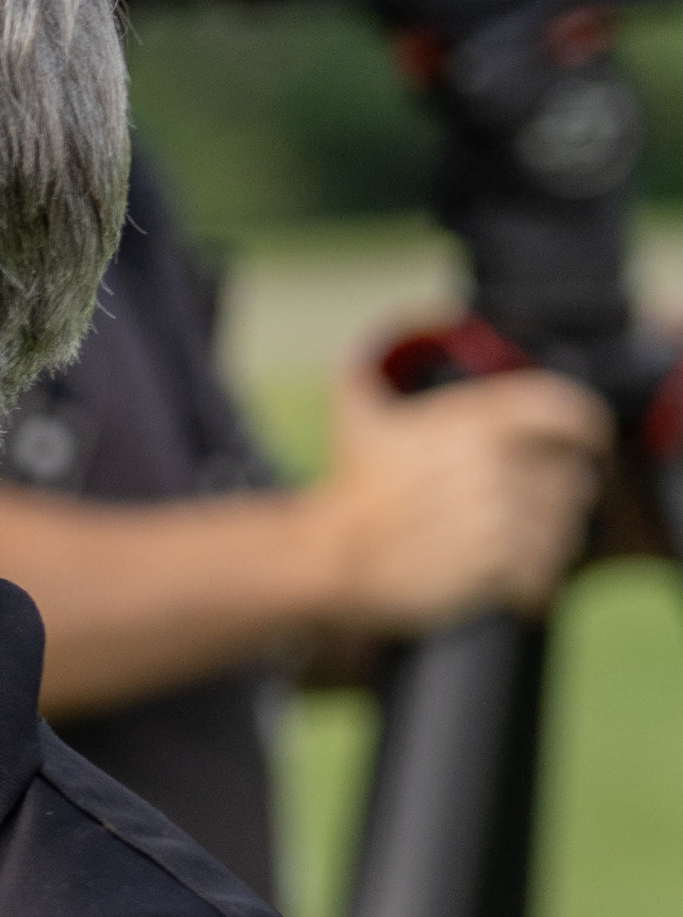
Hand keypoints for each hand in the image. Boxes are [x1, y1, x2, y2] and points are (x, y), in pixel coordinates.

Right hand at [303, 345, 608, 641]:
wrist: (328, 556)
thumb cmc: (347, 489)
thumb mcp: (357, 412)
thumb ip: (378, 368)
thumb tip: (401, 331)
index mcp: (470, 419)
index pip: (560, 410)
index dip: (584, 426)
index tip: (589, 442)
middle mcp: (489, 463)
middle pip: (566, 478)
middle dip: (557, 499)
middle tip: (536, 513)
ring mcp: (493, 515)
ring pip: (559, 530)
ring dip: (549, 544)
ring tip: (524, 553)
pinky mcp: (491, 565)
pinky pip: (541, 574)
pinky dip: (535, 584)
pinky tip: (518, 585)